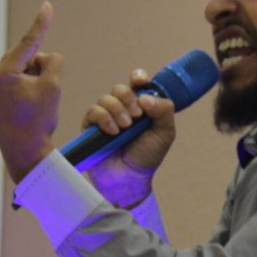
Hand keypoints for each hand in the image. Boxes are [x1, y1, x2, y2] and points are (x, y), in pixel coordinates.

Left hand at [0, 3, 62, 183]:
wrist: (23, 151)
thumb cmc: (38, 122)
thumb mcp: (53, 87)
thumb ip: (53, 63)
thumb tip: (46, 56)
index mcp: (3, 72)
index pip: (28, 43)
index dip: (41, 24)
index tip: (47, 6)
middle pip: (27, 57)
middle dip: (42, 70)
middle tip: (48, 94)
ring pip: (24, 68)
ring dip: (36, 79)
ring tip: (38, 104)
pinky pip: (18, 79)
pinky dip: (29, 86)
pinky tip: (31, 105)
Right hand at [82, 69, 178, 208]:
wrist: (130, 178)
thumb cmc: (147, 156)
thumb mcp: (165, 133)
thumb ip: (164, 111)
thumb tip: (145, 97)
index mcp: (140, 107)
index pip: (137, 83)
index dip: (138, 78)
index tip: (140, 81)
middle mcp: (122, 109)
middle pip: (120, 88)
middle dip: (128, 98)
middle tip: (136, 115)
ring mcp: (106, 117)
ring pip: (106, 99)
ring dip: (117, 110)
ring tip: (125, 127)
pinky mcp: (91, 127)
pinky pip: (94, 112)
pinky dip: (104, 118)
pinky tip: (113, 131)